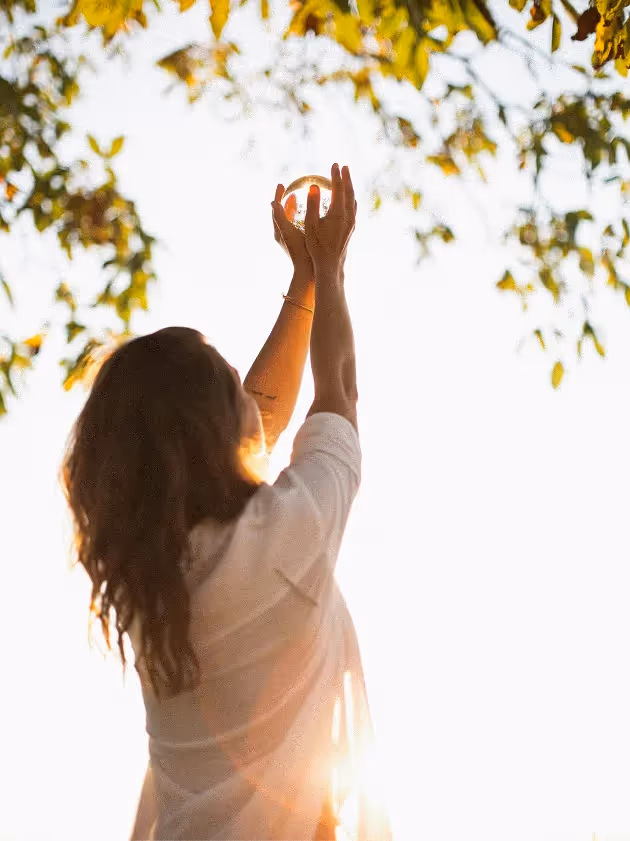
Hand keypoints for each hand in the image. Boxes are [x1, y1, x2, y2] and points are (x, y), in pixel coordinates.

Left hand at [271, 184, 312, 275]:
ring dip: (293, 209)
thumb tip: (272, 202)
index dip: (278, 196)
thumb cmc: (299, 251)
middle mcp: (283, 235)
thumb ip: (281, 217)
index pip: (276, 209)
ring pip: (290, 220)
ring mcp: (290, 240)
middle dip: (285, 201)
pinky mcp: (298, 243)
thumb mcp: (289, 231)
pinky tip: (310, 215)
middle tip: (290, 191)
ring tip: (298, 200)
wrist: (308, 271)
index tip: (282, 184)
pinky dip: (301, 218)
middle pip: (281, 213)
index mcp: (279, 231)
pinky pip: (298, 226)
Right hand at [305, 163, 355, 278]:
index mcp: (338, 213)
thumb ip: (312, 205)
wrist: (330, 265)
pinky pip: (353, 209)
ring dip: (350, 188)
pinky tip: (349, 201)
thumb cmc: (316, 246)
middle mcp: (348, 216)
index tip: (334, 164)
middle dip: (346, 178)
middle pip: (349, 192)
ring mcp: (351, 223)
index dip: (335, 175)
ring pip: (353, 200)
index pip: (338, 188)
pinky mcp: (351, 229)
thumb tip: (314, 186)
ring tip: (347, 180)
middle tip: (343, 167)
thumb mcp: (310, 225)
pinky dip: (351, 200)